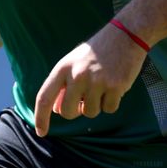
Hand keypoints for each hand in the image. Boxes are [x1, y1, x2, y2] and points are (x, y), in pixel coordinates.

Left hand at [32, 24, 147, 136]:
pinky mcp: (116, 86)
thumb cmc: (96, 52)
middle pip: (68, 112)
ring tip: (101, 87)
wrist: (125, 35)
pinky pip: (109, 109)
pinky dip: (111, 103)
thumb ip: (63, 84)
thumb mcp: (73, 62)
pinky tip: (114, 86)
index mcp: (63, 68)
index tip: (41, 132)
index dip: (41, 117)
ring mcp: (97, 81)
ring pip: (90, 113)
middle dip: (75, 111)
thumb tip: (57, 110)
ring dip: (96, 105)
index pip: (45, 97)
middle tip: (83, 100)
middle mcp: (77, 75)